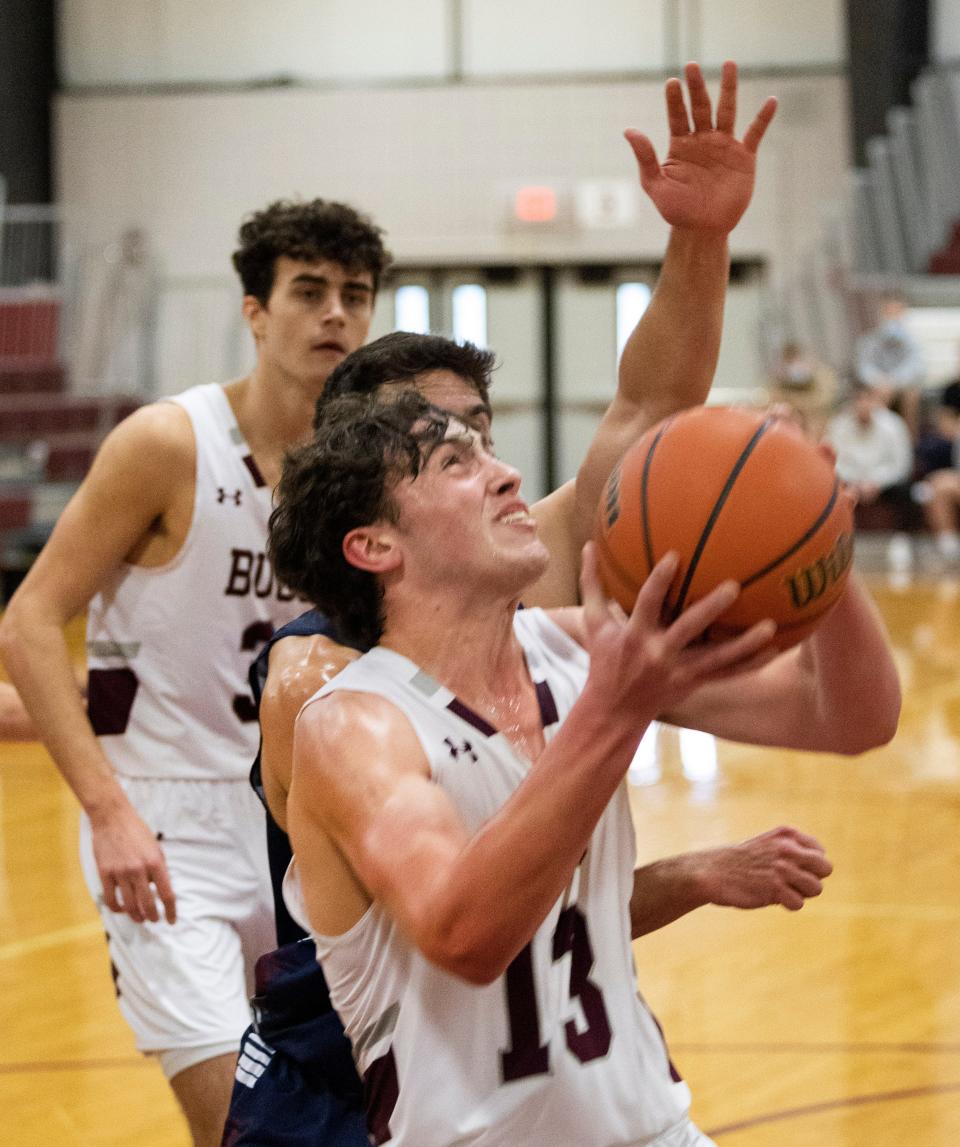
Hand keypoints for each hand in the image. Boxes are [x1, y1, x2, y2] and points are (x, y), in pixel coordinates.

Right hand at [90, 801, 176, 923]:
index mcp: (155, 862)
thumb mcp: (156, 848)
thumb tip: (159, 889)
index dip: (170, 911)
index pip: (166, 894)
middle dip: (153, 916)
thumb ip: (158, 868)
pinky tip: (122, 909)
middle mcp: (139, 870)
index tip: (172, 920)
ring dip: (136, 916)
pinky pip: (111, 899)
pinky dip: (118, 909)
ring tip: (140, 919)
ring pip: (130, 905)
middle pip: (148, 904)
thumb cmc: (137, 832)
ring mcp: (121, 873)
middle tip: (154, 920)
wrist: (113, 818)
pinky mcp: (105, 873)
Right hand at [579, 543, 776, 719]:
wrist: (614, 710)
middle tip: (734, 586)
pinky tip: (775, 649)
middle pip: (687, 629)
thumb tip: (587, 545)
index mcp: (635, 635)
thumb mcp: (593, 624)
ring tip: (770, 626)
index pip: (647, 604)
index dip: (659, 581)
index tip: (675, 555)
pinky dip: (750, 663)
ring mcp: (679, 672)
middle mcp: (658, 654)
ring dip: (744, 644)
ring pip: (716, 658)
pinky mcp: (694, 684)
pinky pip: (727, 674)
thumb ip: (591, 585)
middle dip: (710, 609)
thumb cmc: (604, 660)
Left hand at [625, 60, 776, 233]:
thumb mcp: (656, 185)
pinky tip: (771, 101)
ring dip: (728, 88)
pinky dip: (763, 118)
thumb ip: (645, 157)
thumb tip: (629, 130)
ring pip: (727, 111)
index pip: (677, 116)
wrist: (702, 229)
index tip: (672, 82)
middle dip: (697, 87)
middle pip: (701, 107)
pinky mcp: (743, 157)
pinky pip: (755, 134)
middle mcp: (702, 140)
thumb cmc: (676, 210)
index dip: (675, 100)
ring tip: (729, 64)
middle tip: (692, 65)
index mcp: (680, 144)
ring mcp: (724, 146)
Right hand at [694, 826, 832, 910]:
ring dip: (801, 893)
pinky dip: (788, 904)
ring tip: (782, 890)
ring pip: (816, 888)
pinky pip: (799, 903)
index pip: (820, 852)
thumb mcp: (770, 845)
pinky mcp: (775, 887)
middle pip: (825, 868)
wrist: (714, 871)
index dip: (811, 866)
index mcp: (787, 834)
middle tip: (794, 883)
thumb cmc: (744, 861)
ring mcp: (782, 867)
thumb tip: (824, 868)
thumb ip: (795, 851)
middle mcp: (787, 848)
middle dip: (814, 878)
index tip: (794, 869)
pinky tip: (771, 897)